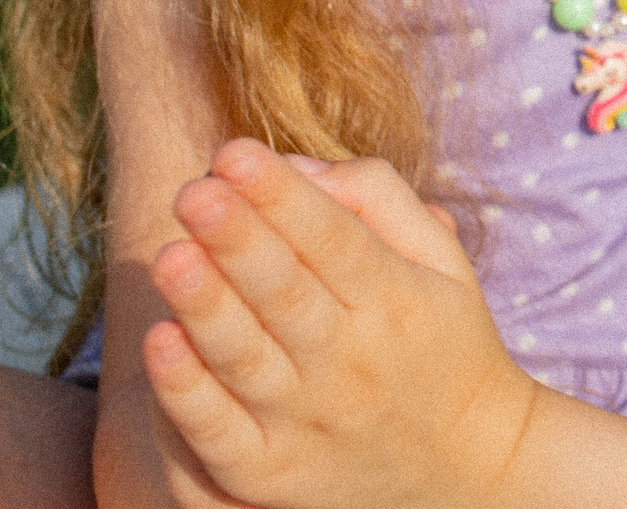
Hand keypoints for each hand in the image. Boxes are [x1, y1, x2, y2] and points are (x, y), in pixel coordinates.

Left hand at [141, 140, 538, 508]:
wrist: (467, 468)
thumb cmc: (443, 341)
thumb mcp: (441, 262)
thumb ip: (378, 200)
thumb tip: (294, 167)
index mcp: (397, 300)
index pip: (334, 240)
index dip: (283, 197)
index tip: (235, 152)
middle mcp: (352, 361)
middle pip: (286, 293)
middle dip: (239, 239)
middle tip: (193, 191)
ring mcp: (307, 421)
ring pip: (246, 359)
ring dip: (206, 307)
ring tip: (170, 256)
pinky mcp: (269, 473)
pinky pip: (218, 434)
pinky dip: (186, 393)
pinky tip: (160, 343)